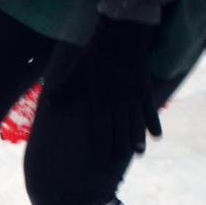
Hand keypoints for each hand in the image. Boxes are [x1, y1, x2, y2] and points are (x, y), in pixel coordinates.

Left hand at [45, 16, 160, 167]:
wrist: (119, 40)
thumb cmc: (94, 57)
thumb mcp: (75, 74)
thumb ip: (64, 92)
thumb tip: (48, 104)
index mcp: (100, 103)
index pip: (100, 130)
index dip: (101, 145)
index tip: (101, 159)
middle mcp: (118, 105)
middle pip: (119, 132)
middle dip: (119, 148)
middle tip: (119, 164)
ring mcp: (133, 100)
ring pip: (136, 125)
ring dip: (136, 141)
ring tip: (138, 154)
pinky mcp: (145, 92)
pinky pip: (150, 112)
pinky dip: (154, 124)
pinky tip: (157, 137)